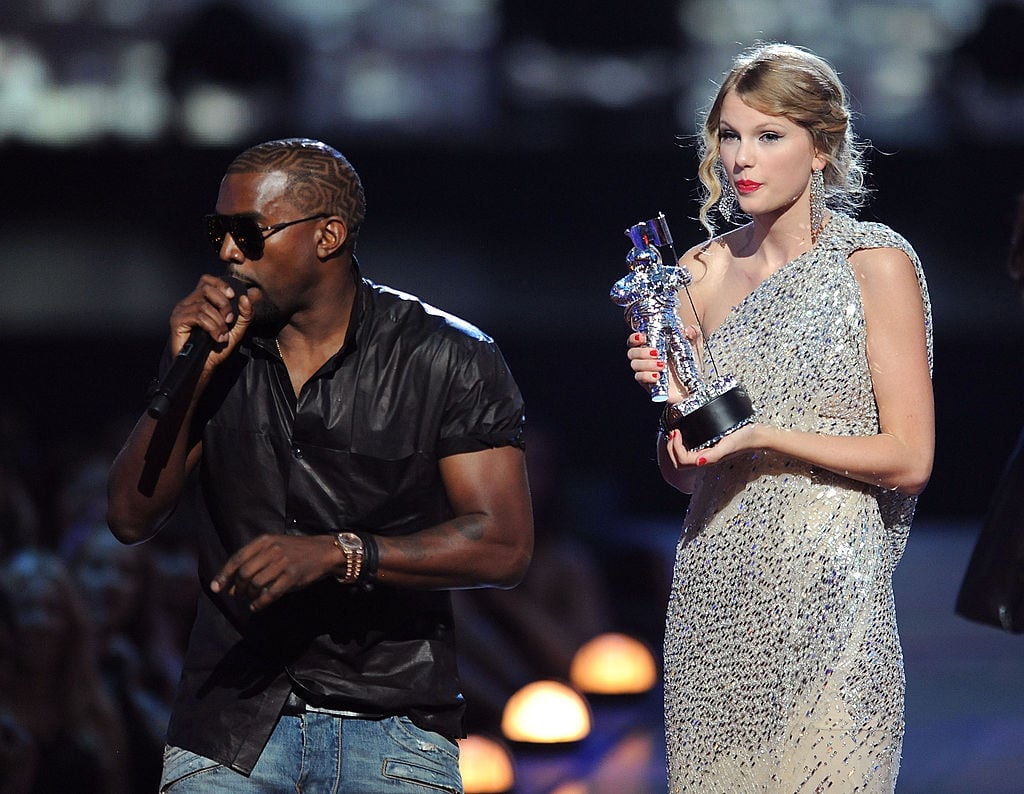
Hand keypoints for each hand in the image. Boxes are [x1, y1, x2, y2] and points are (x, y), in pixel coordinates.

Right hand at [168, 274, 253, 376]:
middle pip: (206, 288)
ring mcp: (181, 311)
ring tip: (223, 335)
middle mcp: (188, 303)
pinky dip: (212, 327)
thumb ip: (245, 314)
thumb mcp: (236, 330)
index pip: (207, 280)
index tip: (233, 295)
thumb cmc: (215, 348)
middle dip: (223, 303)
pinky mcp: (177, 321)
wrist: (202, 367)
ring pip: (204, 305)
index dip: (220, 284)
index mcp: (200, 301)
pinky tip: (217, 337)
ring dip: (219, 321)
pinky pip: (197, 316)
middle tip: (230, 320)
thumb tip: (251, 295)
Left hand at [210, 533, 338, 610]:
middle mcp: (272, 550)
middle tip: (239, 595)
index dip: (224, 575)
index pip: (237, 558)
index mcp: (265, 541)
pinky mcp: (293, 576)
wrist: (323, 551)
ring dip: (249, 596)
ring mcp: (283, 563)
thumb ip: (254, 560)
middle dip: (238, 588)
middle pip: (244, 573)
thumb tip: (231, 585)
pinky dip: (260, 603)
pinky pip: (271, 593)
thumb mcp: (274, 546)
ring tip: (250, 600)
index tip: (215, 588)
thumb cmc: (295, 550)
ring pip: (256, 584)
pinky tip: (256, 607)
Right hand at [626, 331, 698, 401]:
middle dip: (641, 351)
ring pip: (635, 364)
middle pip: (632, 352)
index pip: (635, 340)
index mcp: (654, 347)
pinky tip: (657, 375)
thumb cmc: (691, 367)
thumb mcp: (695, 347)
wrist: (694, 387)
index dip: (635, 338)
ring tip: (661, 365)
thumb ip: (693, 334)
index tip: (643, 337)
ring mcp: (647, 371)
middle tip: (656, 352)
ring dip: (646, 363)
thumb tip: (688, 330)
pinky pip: (639, 378)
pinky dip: (647, 376)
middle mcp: (648, 358)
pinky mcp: (648, 383)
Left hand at [663, 422, 761, 468]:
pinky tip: (684, 434)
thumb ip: (713, 455)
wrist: (758, 436)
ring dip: (674, 447)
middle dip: (671, 448)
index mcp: (707, 460)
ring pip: (683, 458)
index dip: (674, 447)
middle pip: (679, 463)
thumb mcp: (728, 444)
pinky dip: (682, 444)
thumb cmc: (744, 439)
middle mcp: (705, 459)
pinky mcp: (710, 448)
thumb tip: (698, 462)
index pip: (682, 461)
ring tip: (676, 433)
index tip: (676, 431)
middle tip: (673, 432)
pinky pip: (690, 451)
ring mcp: (707, 454)